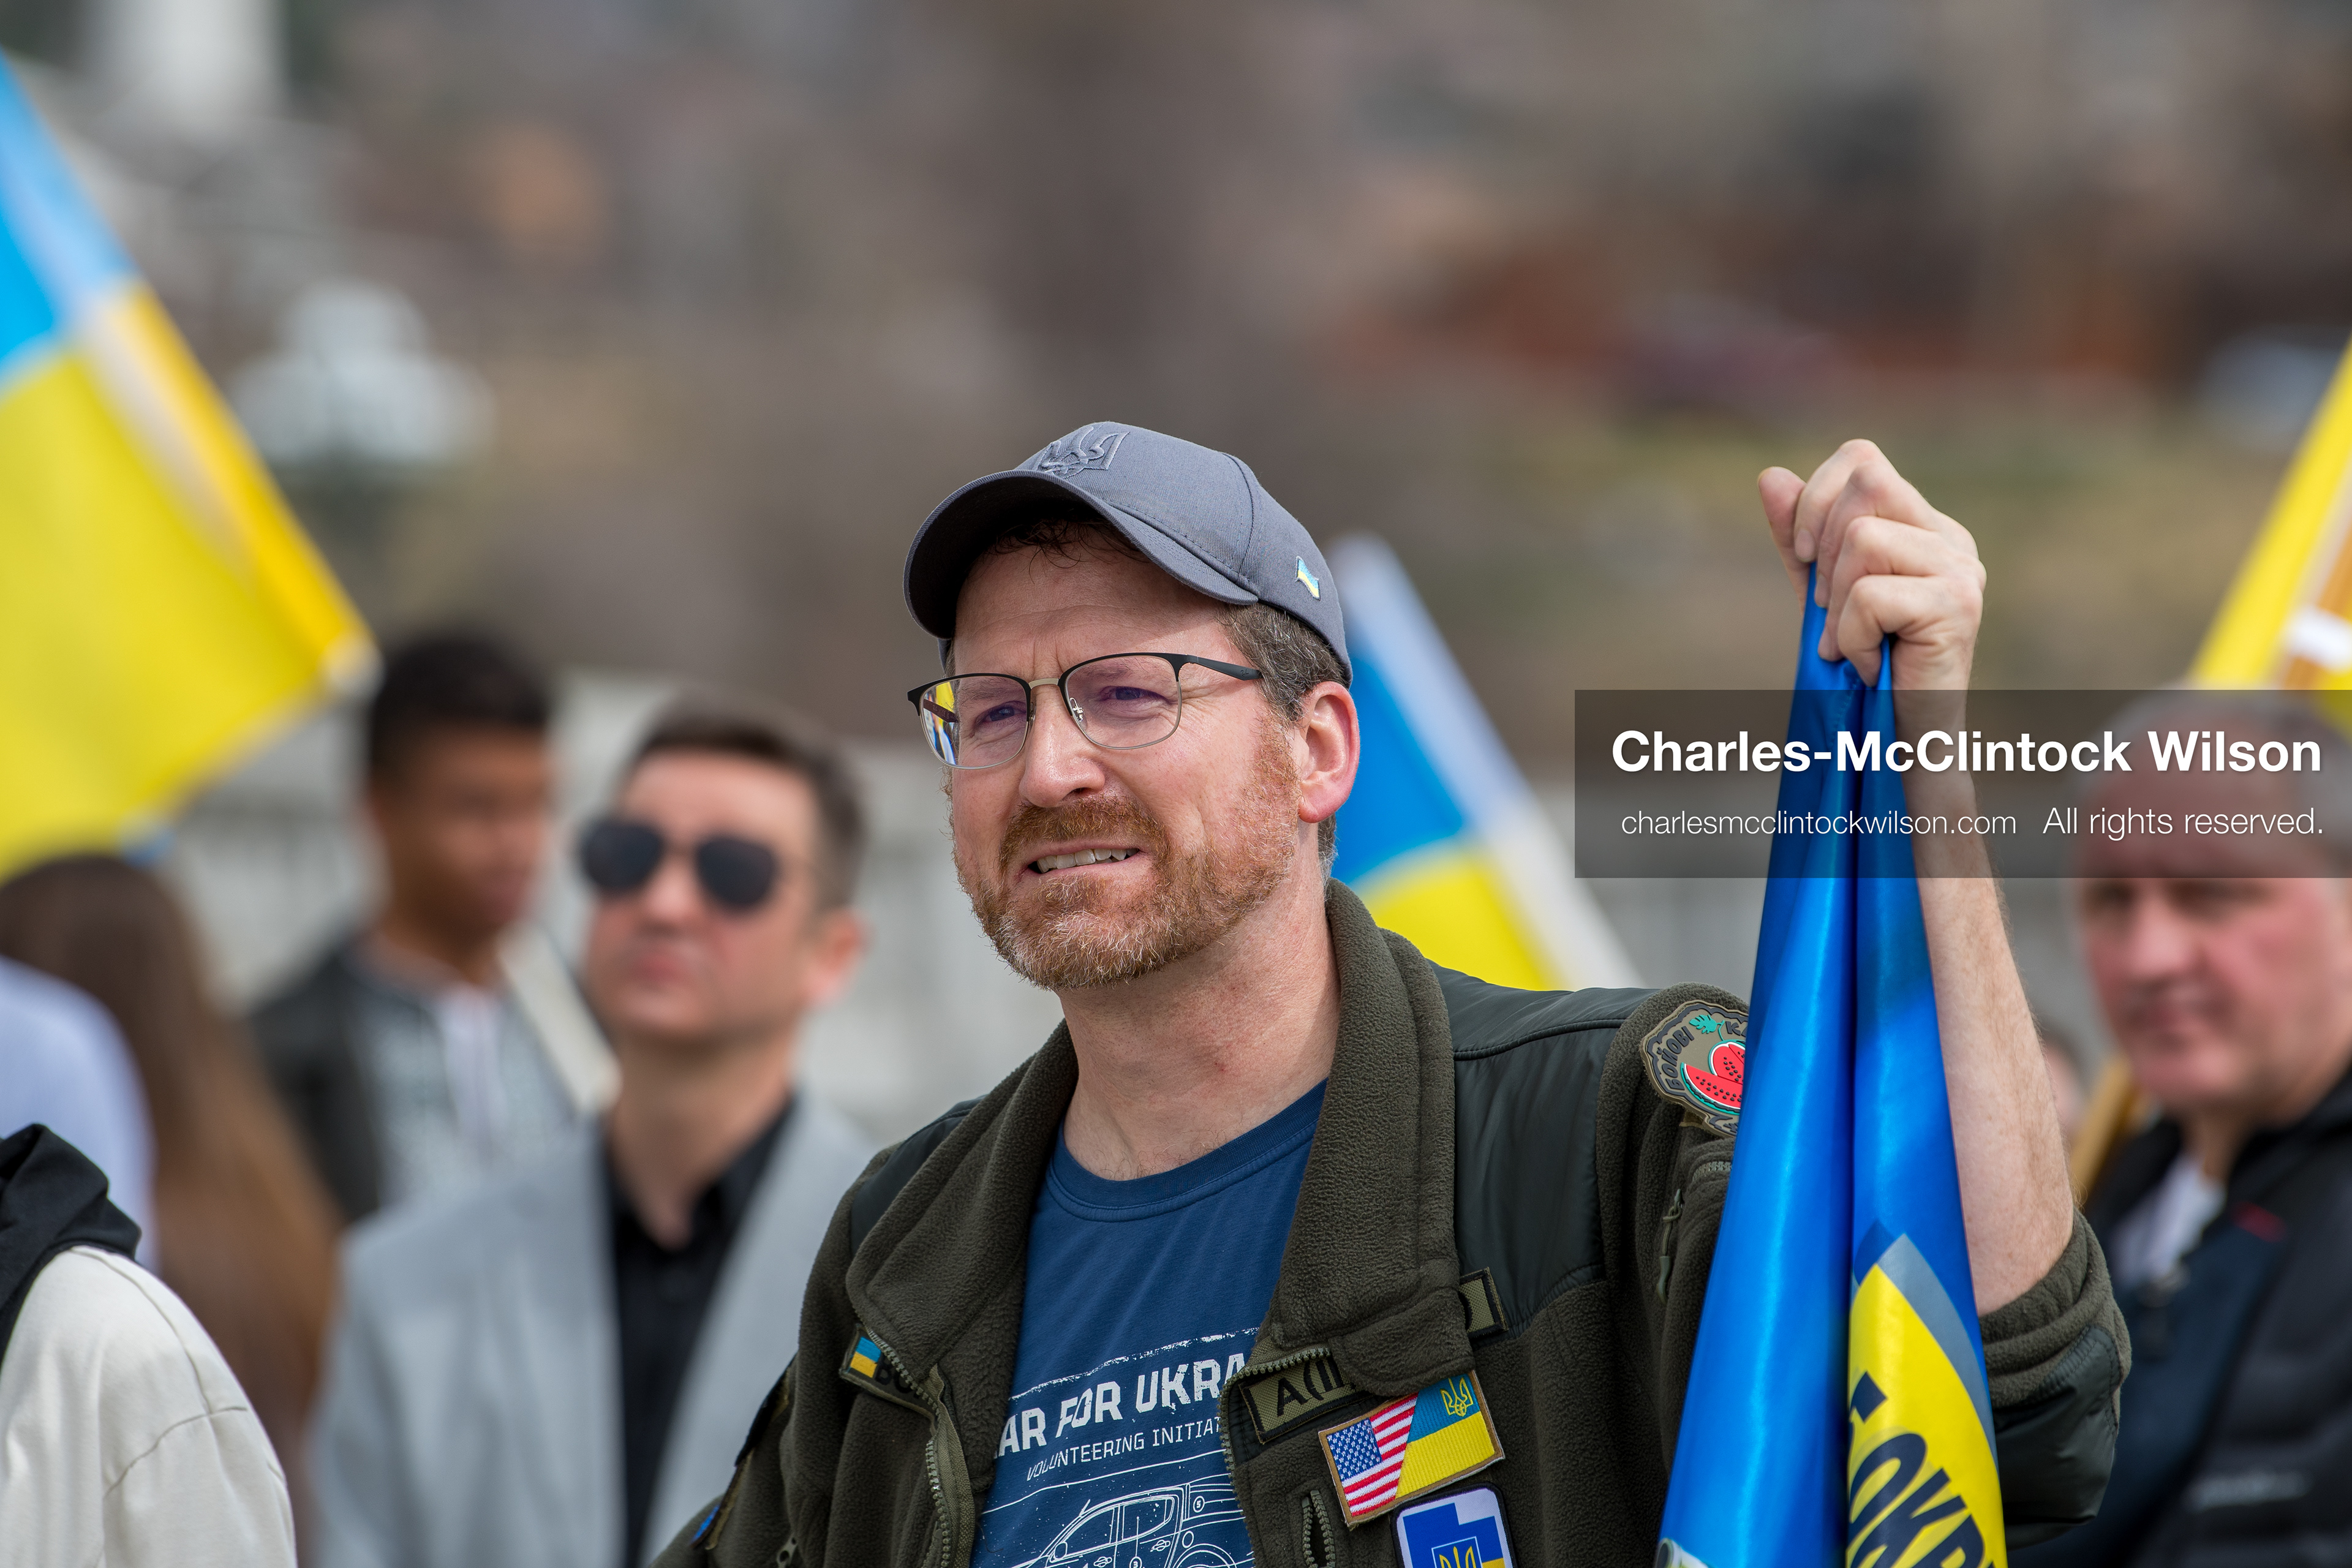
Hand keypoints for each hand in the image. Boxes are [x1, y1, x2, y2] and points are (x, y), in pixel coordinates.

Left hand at [1759, 439, 1984, 689]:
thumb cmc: (1861, 663)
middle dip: (1822, 549)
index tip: (1804, 556)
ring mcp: (1961, 568)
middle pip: (1866, 484)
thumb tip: (1771, 475)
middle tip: (1828, 609)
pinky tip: (1868, 664)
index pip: (1863, 460)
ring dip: (1835, 604)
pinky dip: (1850, 637)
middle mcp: (1949, 537)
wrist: (1898, 733)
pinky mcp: (1958, 604)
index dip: (1816, 498)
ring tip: (1851, 643)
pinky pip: (1870, 595)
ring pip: (1862, 539)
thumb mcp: (1818, 591)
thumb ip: (1798, 536)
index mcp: (1921, 525)